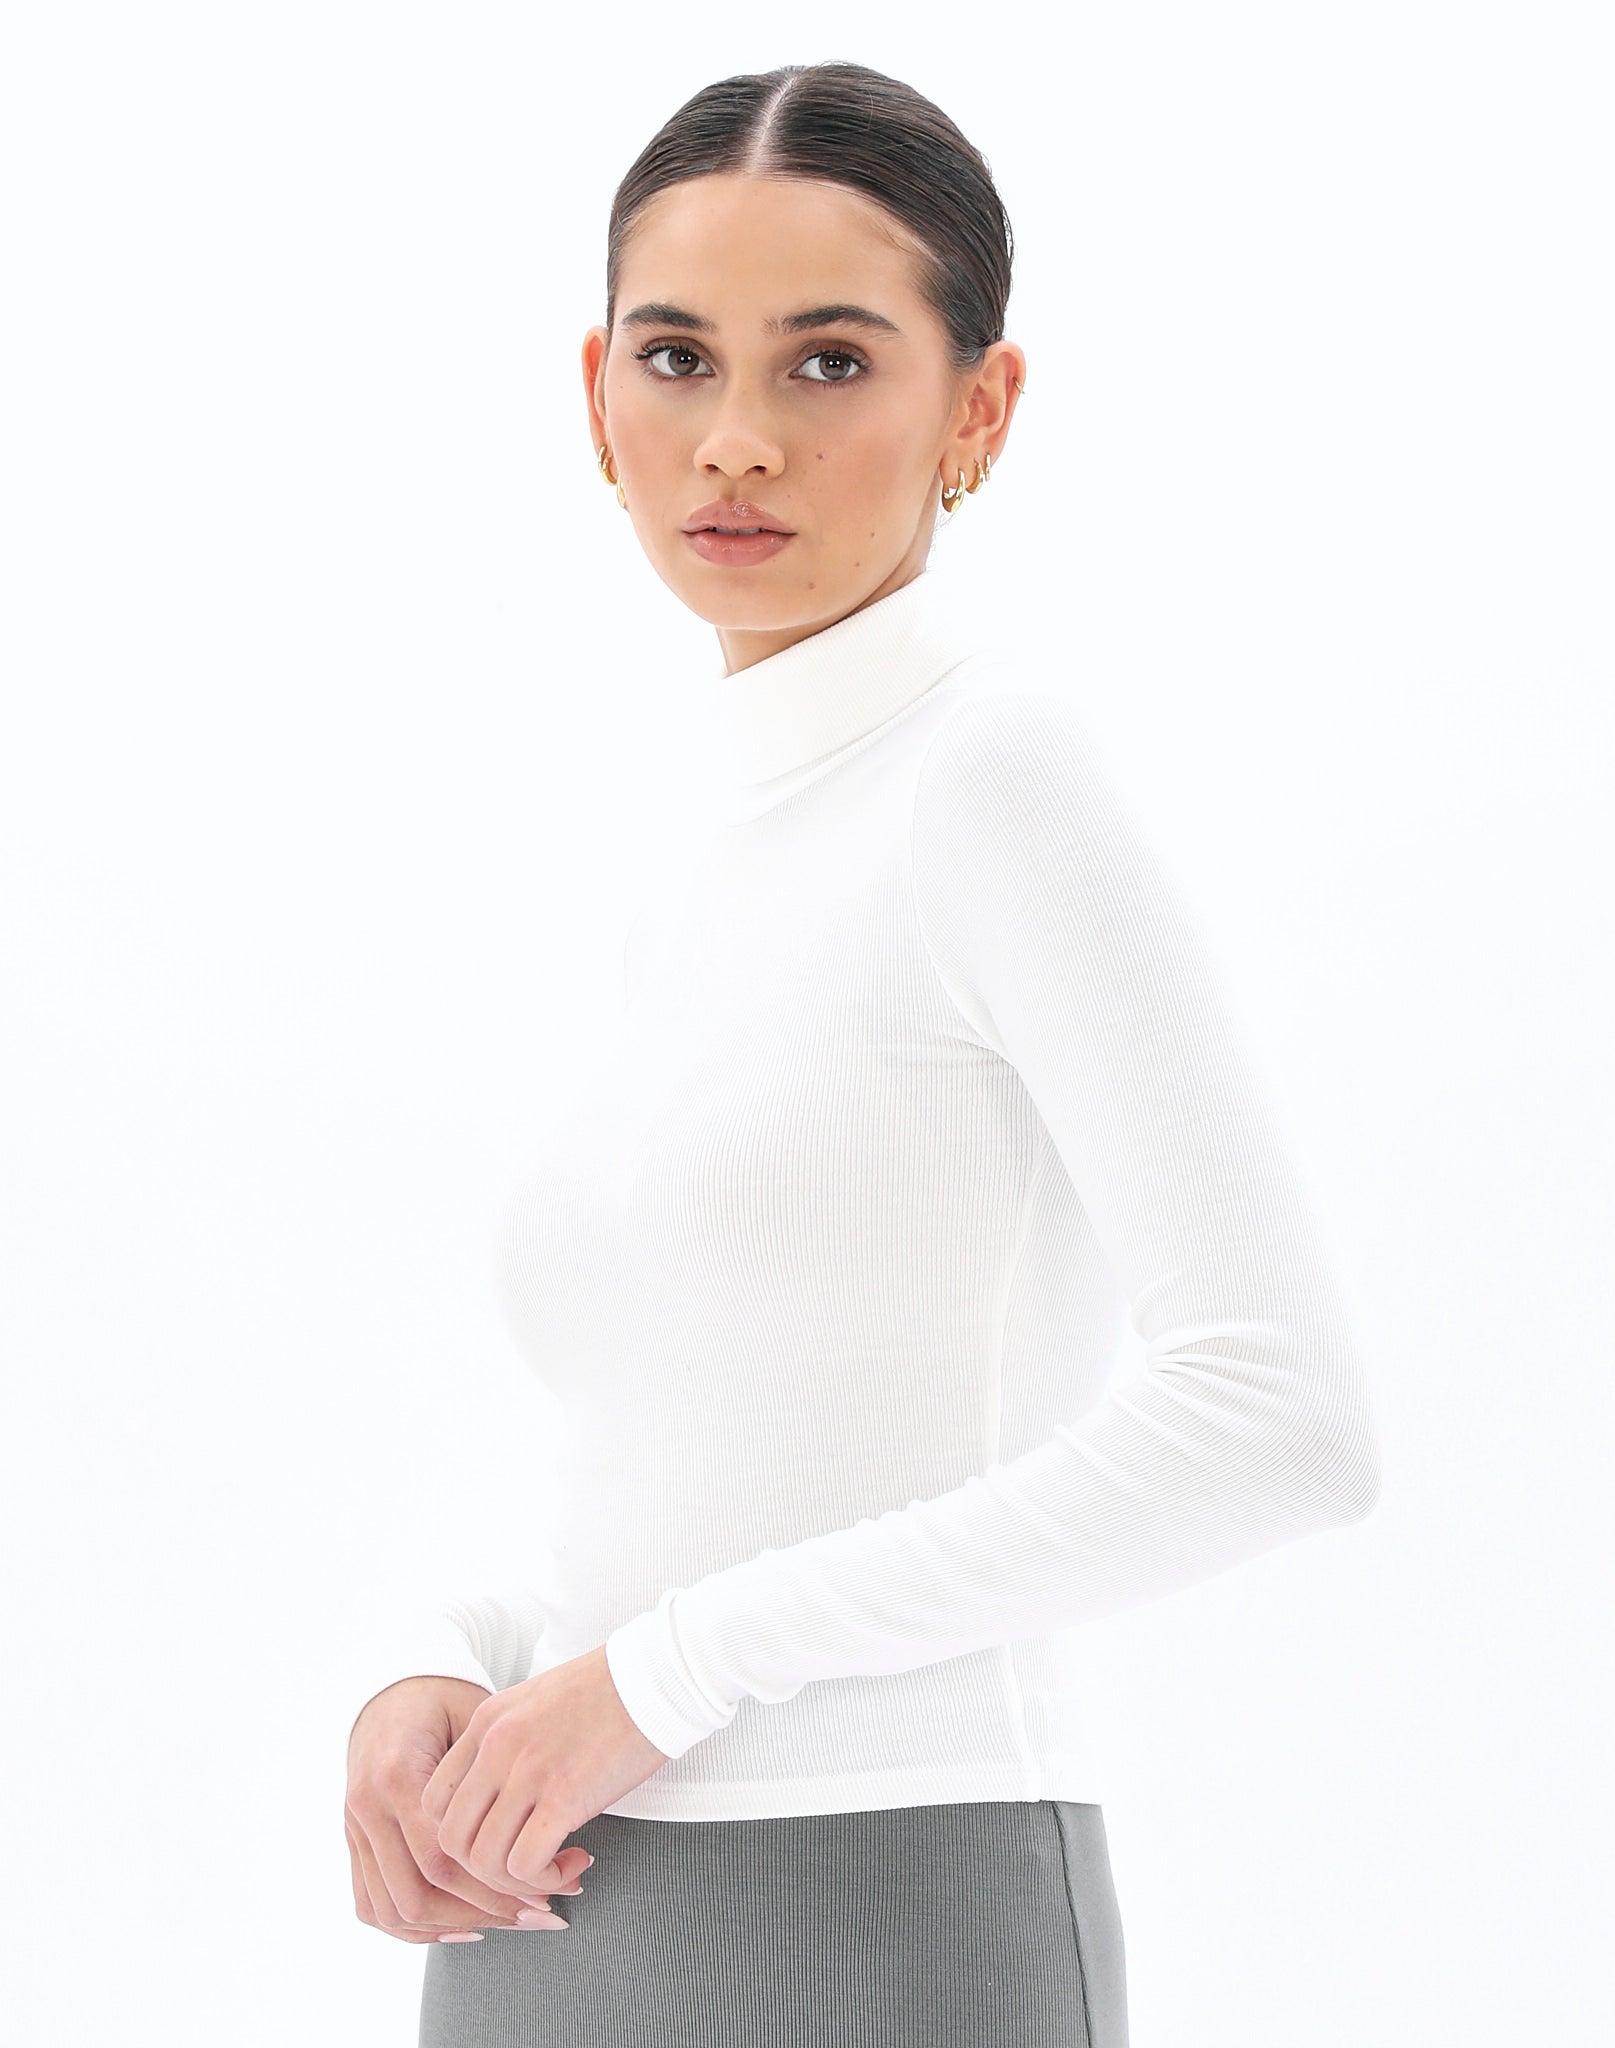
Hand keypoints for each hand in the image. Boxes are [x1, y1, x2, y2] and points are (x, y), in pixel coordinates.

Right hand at [345, 1676, 592, 1941]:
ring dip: (456, 1927)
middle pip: (420, 1893)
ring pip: (395, 1910)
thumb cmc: (444, 1699)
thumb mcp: (476, 1716)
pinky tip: (463, 1926)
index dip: (496, 1883)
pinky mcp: (353, 1842)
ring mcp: (355, 1829)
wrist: (392, 1689)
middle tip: (542, 1914)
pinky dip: (415, 1928)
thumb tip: (548, 1831)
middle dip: (485, 1913)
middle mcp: (369, 1808)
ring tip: (512, 1922)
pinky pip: (372, 1905)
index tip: (549, 1891)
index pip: (443, 1855)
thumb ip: (494, 1770)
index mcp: (399, 1774)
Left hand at [421, 1644, 671, 1899]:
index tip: (499, 1842)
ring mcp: (528, 1771)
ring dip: (517, 1881)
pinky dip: (547, 1879)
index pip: (435, 1800)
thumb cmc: (608, 1690)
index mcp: (486, 1722)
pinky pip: (525, 1864)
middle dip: (483, 1869)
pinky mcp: (564, 1796)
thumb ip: (508, 1743)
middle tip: (523, 1868)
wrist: (657, 1675)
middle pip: (450, 1839)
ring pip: (484, 1860)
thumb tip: (502, 1798)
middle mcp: (497, 1746)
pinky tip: (576, 1861)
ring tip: (553, 1869)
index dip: (461, 1836)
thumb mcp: (536, 1703)